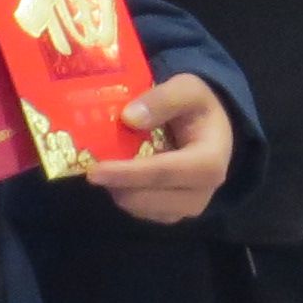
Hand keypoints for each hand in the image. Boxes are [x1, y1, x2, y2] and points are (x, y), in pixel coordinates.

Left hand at [86, 73, 233, 223]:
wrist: (210, 129)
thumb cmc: (197, 108)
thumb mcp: (187, 89)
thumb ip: (163, 99)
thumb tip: (129, 118)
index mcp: (210, 161)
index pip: (165, 172)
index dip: (128, 173)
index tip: (95, 171)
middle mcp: (203, 191)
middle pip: (152, 198)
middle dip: (118, 186)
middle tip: (91, 169)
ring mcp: (189, 206)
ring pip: (144, 209)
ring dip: (120, 191)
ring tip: (105, 169)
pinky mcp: (175, 213)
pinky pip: (143, 213)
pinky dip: (126, 196)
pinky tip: (117, 177)